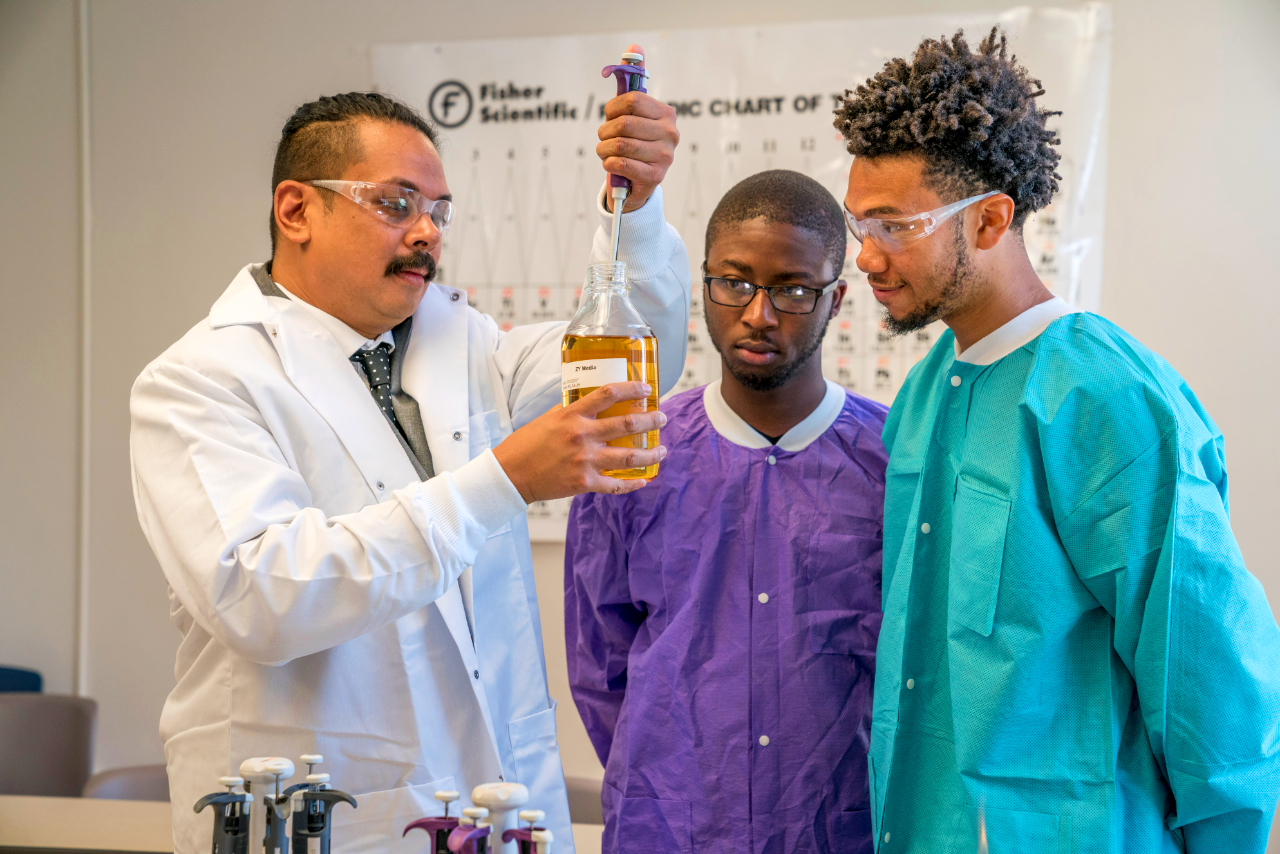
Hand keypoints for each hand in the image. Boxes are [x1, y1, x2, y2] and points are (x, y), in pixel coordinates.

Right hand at [492, 381, 667, 501]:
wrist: (512, 474)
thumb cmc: (526, 444)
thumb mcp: (549, 418)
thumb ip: (572, 412)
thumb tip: (592, 405)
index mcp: (572, 415)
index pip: (608, 394)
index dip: (632, 389)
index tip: (647, 389)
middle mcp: (582, 436)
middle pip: (627, 424)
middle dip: (651, 420)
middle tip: (661, 418)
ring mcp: (585, 461)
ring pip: (630, 457)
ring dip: (651, 453)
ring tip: (661, 450)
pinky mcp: (584, 482)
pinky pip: (615, 485)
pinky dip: (632, 484)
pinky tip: (643, 480)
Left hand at [597, 43, 678, 212]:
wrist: (638, 182)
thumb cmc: (633, 141)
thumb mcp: (632, 112)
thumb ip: (633, 79)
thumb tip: (634, 46)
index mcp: (665, 114)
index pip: (632, 101)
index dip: (612, 108)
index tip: (608, 116)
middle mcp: (670, 134)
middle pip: (624, 124)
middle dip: (605, 132)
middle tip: (604, 138)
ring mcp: (665, 156)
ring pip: (620, 145)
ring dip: (604, 149)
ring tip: (606, 152)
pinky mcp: (655, 177)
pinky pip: (621, 164)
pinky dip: (609, 164)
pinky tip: (611, 164)